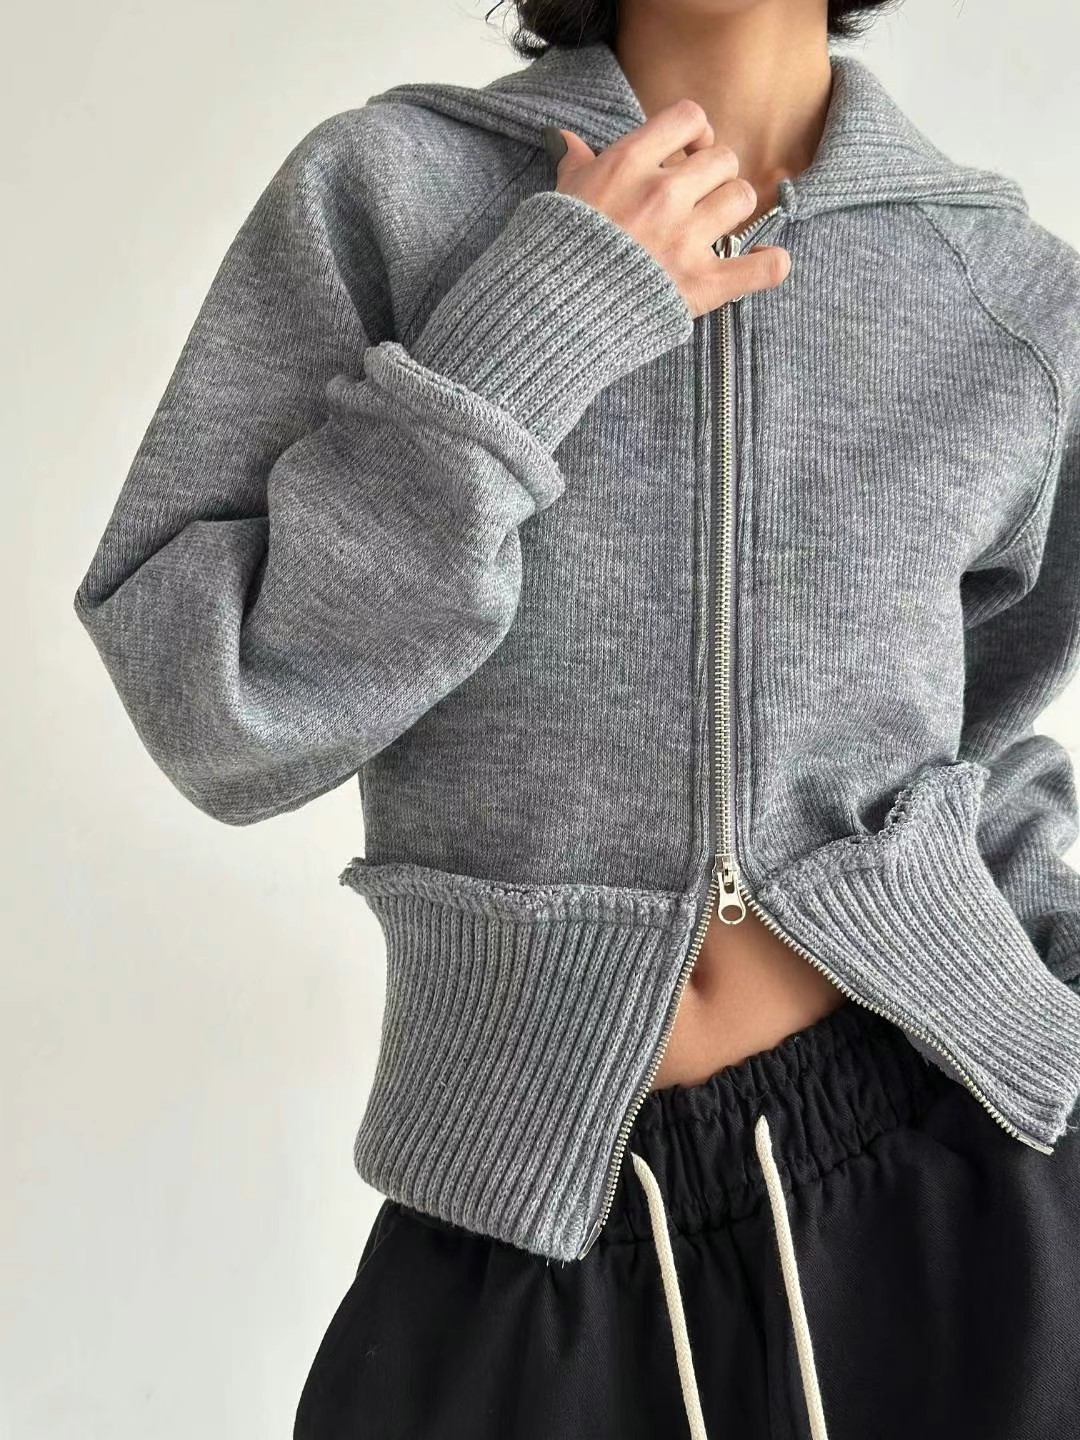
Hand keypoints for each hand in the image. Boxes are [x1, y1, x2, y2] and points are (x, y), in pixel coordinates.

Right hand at [545, 99, 790, 319]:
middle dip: (715, 176)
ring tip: (716, 229)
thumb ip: (575, 164)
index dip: (697, 132)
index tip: (691, 152)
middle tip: (701, 199)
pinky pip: (761, 267)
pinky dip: (770, 265)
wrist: (552, 311)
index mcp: (629, 164)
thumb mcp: (562, 197)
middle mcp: (662, 195)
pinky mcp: (701, 285)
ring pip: (743, 199)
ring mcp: (685, 240)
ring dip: (733, 212)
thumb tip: (566, 141)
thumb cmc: (556, 251)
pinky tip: (766, 261)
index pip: (689, 118)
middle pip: (723, 160)